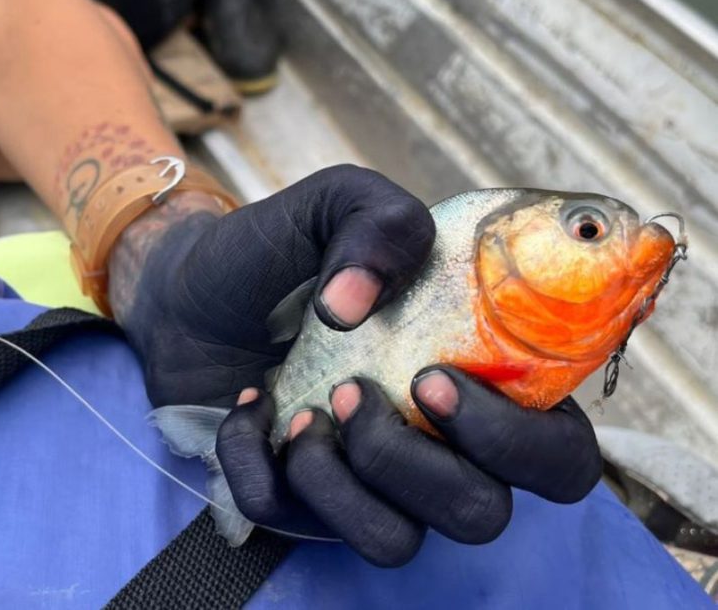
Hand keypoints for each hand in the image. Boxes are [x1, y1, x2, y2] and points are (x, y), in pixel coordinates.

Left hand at [110, 164, 600, 564]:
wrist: (188, 290)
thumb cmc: (282, 250)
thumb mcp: (340, 204)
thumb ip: (379, 224)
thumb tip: (354, 309)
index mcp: (480, 383)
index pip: (557, 456)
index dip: (514, 441)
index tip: (432, 378)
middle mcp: (436, 447)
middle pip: (480, 515)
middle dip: (413, 465)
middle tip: (353, 392)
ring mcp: (369, 482)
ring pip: (396, 541)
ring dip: (340, 481)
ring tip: (299, 411)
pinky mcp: (301, 503)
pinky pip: (293, 524)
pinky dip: (258, 464)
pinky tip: (247, 407)